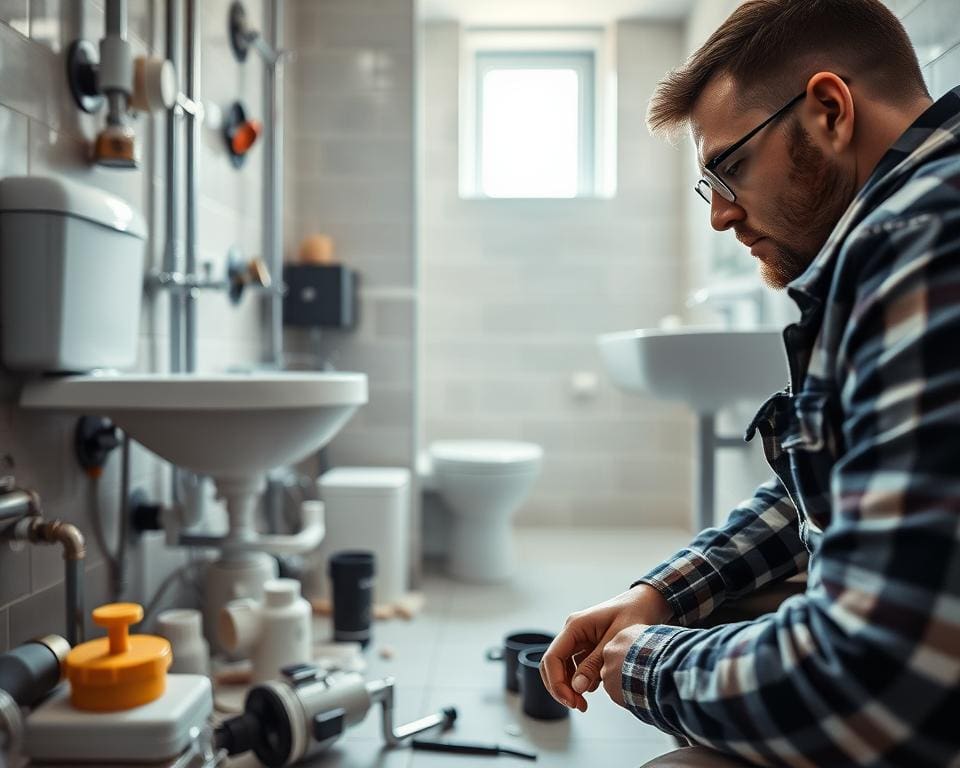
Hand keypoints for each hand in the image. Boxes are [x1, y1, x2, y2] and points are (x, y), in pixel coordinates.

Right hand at [539, 584, 671, 711]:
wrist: (648, 603)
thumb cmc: (634, 615)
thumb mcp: (616, 641)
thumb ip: (595, 664)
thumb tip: (577, 687)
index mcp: (575, 626)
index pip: (553, 657)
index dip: (557, 683)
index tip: (571, 701)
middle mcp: (573, 632)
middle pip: (552, 664)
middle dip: (561, 688)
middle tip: (578, 705)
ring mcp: (579, 639)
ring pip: (563, 667)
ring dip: (571, 686)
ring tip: (587, 701)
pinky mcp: (587, 646)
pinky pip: (576, 666)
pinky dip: (582, 679)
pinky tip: (597, 684)